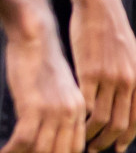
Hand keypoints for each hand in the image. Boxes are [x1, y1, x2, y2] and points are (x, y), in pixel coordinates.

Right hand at [2, 13, 83, 152]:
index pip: (76, 148)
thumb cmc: (44, 65)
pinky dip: (12, 152)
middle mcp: (72, 113)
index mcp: (80, 109)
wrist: (37, 38)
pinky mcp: (34, 106)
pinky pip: (22, 141)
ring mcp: (54, 111)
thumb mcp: (61, 91)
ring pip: (42, 151)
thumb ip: (63, 113)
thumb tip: (54, 136)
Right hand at [69, 0, 135, 152]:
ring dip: (90, 136)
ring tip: (81, 143)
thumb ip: (130, 77)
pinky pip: (84, 105)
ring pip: (100, 119)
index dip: (127, 136)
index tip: (119, 148)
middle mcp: (128, 80)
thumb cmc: (112, 31)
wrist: (101, 8)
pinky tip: (72, 125)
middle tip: (95, 151)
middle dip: (107, 142)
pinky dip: (79, 121)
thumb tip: (127, 98)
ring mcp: (109, 77)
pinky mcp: (89, 73)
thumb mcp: (130, 55)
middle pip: (119, 123)